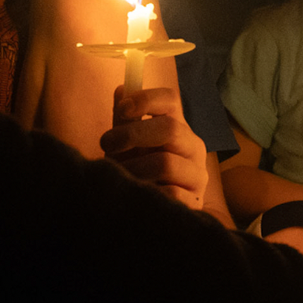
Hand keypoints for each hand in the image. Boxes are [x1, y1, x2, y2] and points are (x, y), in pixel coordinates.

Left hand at [101, 87, 206, 210]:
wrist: (150, 213)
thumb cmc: (139, 173)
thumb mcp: (128, 145)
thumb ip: (125, 120)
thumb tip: (121, 90)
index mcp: (177, 126)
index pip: (171, 100)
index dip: (146, 99)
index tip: (122, 109)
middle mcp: (193, 146)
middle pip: (170, 128)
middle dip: (132, 134)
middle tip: (106, 144)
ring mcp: (197, 174)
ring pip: (166, 162)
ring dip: (134, 169)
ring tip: (121, 177)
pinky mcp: (194, 201)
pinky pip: (170, 194)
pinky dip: (146, 193)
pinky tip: (136, 195)